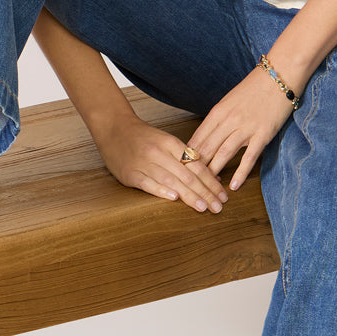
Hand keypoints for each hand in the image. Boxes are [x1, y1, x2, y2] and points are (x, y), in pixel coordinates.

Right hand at [96, 114, 228, 213]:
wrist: (114, 128)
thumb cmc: (143, 137)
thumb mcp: (166, 141)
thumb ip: (186, 158)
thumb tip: (211, 177)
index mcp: (171, 144)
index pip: (196, 165)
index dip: (211, 182)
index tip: (223, 195)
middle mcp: (159, 153)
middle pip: (187, 175)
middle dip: (205, 192)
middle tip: (218, 207)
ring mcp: (144, 163)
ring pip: (171, 180)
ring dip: (189, 195)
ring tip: (203, 207)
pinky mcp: (130, 174)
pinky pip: (148, 183)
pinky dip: (161, 191)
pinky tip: (174, 199)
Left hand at [187, 67, 295, 190]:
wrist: (279, 76)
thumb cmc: (254, 88)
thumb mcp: (229, 102)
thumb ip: (217, 120)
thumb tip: (205, 138)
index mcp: (218, 112)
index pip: (197, 138)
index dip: (188, 156)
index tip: (182, 170)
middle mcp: (229, 121)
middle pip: (207, 148)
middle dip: (197, 168)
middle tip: (191, 183)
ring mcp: (246, 128)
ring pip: (224, 154)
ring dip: (215, 172)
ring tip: (209, 187)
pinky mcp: (263, 134)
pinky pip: (249, 157)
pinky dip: (241, 172)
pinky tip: (233, 185)